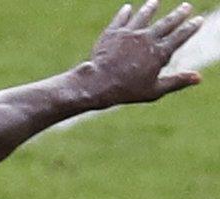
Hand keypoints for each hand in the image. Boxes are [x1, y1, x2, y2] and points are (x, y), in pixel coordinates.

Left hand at [84, 0, 203, 105]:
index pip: (180, 36)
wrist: (98, 83)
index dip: (191, 27)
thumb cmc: (127, 91)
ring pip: (143, 16)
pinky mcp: (112, 33)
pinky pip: (120, 20)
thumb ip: (177, 81)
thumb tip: (198, 78)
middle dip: (178, 14)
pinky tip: (127, 8)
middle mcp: (146, 39)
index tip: (198, 20)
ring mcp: (129, 34)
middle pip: (166, 23)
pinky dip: (124, 13)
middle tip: (186, 6)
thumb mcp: (155, 90)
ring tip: (154, 1)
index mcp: (159, 52)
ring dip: (150, 8)